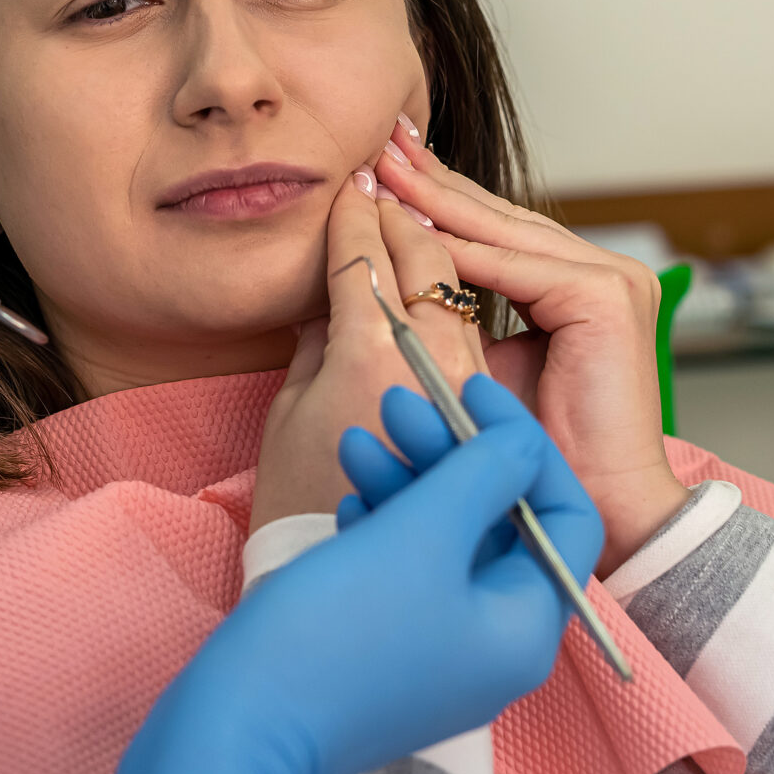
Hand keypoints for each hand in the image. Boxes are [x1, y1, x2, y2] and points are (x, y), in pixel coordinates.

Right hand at [72, 377, 600, 773]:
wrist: (241, 727)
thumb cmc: (341, 629)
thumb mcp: (423, 534)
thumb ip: (484, 476)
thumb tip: (523, 443)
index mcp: (527, 627)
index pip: (567, 520)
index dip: (526, 447)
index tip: (472, 391)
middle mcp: (495, 647)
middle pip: (500, 526)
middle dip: (452, 456)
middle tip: (399, 402)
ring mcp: (439, 655)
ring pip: (444, 542)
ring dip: (409, 481)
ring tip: (357, 438)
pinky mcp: (388, 654)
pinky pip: (404, 572)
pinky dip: (383, 523)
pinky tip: (347, 494)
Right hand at [250, 167, 486, 529]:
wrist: (377, 599)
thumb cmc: (307, 518)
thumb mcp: (290, 420)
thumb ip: (314, 346)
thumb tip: (330, 299)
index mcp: (370, 359)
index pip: (368, 260)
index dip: (356, 217)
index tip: (351, 185)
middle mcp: (431, 366)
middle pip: (425, 262)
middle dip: (403, 211)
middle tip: (384, 174)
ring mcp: (467, 387)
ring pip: (459, 290)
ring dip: (437, 238)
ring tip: (414, 198)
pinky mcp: (484, 410)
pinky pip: (471, 330)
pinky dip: (455, 288)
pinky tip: (442, 265)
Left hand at [374, 113, 686, 569]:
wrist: (594, 508)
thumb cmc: (533, 453)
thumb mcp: (482, 369)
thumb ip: (452, 321)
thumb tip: (381, 287)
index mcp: (575, 285)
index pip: (496, 230)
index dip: (436, 200)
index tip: (379, 171)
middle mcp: (600, 271)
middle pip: (498, 217)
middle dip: (433, 182)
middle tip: (378, 144)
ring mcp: (610, 279)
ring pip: (502, 231)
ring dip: (438, 200)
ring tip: (385, 170)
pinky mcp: (606, 297)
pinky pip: (515, 266)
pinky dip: (460, 248)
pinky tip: (412, 224)